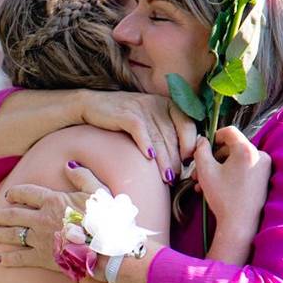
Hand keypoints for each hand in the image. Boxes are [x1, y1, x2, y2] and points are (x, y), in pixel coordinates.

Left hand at [0, 162, 105, 270]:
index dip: (15, 193)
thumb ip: (82, 176)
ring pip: (13, 235)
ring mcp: (40, 239)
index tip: (8, 195)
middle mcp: (41, 219)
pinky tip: (0, 260)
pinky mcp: (43, 258)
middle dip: (0, 215)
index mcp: (53, 201)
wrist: (106, 250)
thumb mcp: (98, 192)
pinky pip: (20, 258)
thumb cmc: (105, 221)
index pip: (26, 193)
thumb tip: (68, 165)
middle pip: (13, 215)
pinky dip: (9, 259)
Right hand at [82, 91, 197, 183]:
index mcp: (167, 104)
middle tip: (175, 178)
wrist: (92, 105)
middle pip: (171, 135)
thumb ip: (164, 132)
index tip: (187, 163)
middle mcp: (157, 104)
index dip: (190, 145)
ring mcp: (141, 108)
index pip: (187, 125)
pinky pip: (139, 130)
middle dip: (175, 159)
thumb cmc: (124, 118)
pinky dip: (145, 144)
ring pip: (158, 137)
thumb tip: (181, 159)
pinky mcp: (126, 114)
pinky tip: (149, 157)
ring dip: (163, 159)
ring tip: (166, 177)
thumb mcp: (149, 120)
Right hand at [192, 126, 271, 238]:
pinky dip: (229, 174)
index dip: (214, 136)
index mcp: (246, 150)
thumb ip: (201, 150)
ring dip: (218, 168)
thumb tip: (202, 140)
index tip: (204, 147)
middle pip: (231, 147)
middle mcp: (260, 155)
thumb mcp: (205, 170)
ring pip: (236, 160)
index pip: (229, 131)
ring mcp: (265, 167)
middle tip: (198, 172)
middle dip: (212, 159)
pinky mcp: (265, 178)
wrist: (240, 224)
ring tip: (203, 183)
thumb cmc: (223, 197)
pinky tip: (216, 187)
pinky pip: (244, 169)